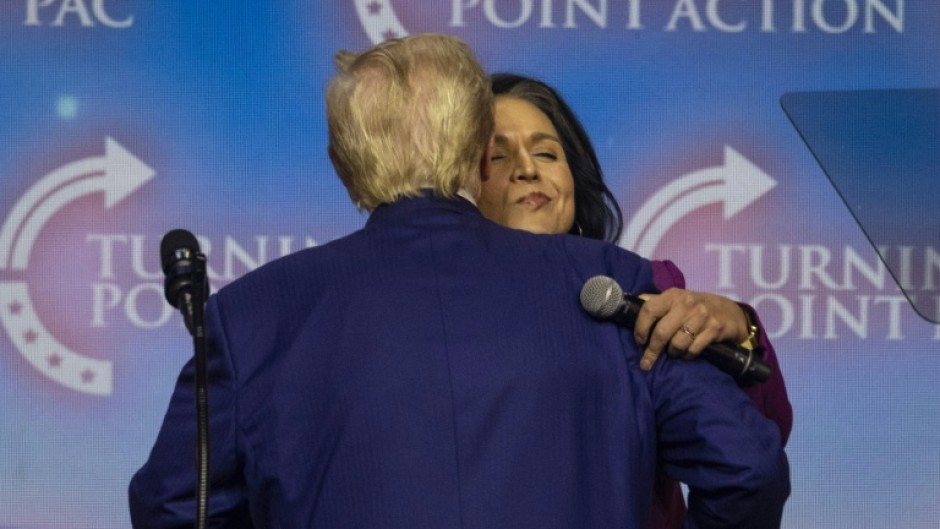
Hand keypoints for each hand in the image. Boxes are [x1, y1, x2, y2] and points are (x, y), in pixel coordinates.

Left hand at [633, 288, 748, 370]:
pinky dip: (687, 356)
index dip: (640, 328)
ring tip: (673, 352)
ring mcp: (702, 315)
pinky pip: (694, 349)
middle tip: (647, 363)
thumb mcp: (677, 300)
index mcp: (673, 295)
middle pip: (662, 332)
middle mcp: (687, 303)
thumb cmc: (695, 308)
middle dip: (652, 351)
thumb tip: (631, 308)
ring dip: (673, 353)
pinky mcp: (715, 328)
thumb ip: (657, 304)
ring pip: (678, 343)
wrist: (730, 311)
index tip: (639, 341)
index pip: (649, 310)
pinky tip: (687, 354)